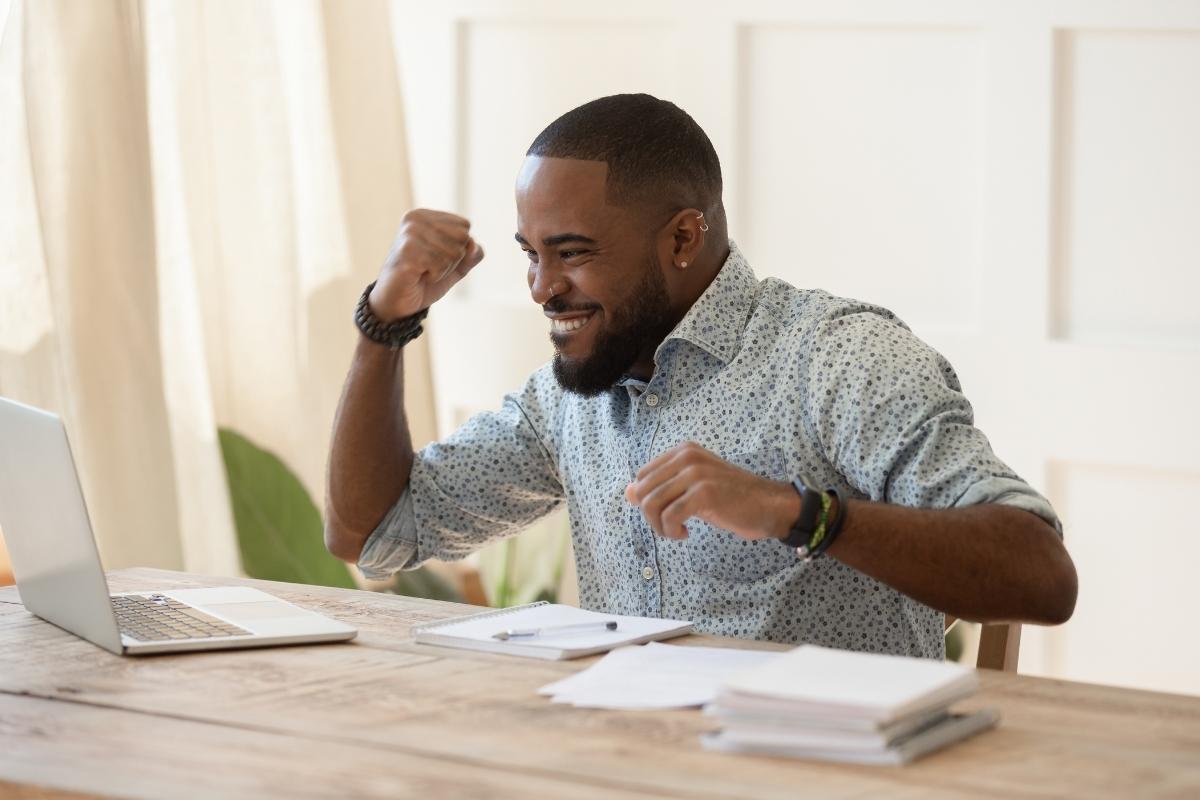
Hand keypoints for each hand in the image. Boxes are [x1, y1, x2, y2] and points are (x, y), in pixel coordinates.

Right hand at [369, 209, 484, 319]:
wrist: (396, 302)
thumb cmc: (424, 280)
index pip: (464, 226)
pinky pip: (441, 264)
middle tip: (429, 266)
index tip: (435, 257)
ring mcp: (409, 233)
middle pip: (462, 238)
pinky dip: (434, 276)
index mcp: (425, 215)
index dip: (458, 249)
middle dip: (452, 260)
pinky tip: (418, 276)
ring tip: (422, 271)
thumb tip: (473, 244)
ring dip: (442, 270)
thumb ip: (472, 254)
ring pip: (453, 253)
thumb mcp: (455, 266)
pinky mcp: (407, 251)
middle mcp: (415, 219)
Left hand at [624, 442, 799, 540]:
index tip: (665, 512)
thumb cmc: (732, 498)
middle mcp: (687, 457)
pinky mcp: (703, 494)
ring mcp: (695, 474)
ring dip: (659, 526)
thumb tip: (627, 492)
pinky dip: (671, 531)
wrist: (769, 505)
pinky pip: (669, 516)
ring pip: (652, 504)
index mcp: (683, 451)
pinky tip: (686, 534)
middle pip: (643, 490)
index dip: (646, 499)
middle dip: (650, 515)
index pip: (642, 475)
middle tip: (670, 527)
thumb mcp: (693, 488)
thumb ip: (662, 487)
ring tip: (676, 531)